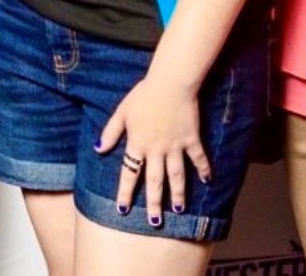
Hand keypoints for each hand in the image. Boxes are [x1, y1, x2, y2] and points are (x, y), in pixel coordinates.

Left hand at [96, 73, 211, 225]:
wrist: (170, 83)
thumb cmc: (143, 95)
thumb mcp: (122, 112)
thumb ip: (111, 132)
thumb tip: (98, 149)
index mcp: (137, 144)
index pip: (129, 173)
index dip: (125, 192)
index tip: (123, 209)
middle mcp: (156, 149)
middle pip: (155, 181)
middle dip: (155, 202)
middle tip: (155, 221)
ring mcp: (175, 146)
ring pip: (177, 175)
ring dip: (178, 193)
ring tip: (179, 209)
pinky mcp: (191, 139)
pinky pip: (198, 158)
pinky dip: (203, 169)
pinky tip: (207, 180)